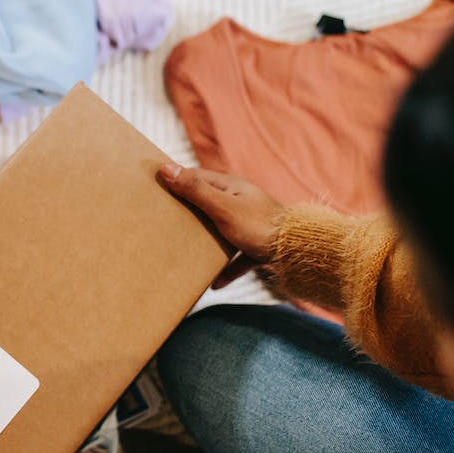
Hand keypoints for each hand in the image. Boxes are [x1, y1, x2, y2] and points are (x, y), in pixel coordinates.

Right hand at [157, 162, 283, 287]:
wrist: (297, 251)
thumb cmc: (258, 225)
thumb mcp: (222, 207)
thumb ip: (195, 190)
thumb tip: (166, 168)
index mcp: (231, 187)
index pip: (197, 177)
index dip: (177, 179)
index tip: (156, 185)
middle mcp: (240, 202)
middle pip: (208, 203)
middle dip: (188, 210)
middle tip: (164, 218)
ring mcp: (250, 224)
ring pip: (221, 229)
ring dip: (205, 239)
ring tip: (185, 248)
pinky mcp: (257, 246)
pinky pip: (237, 257)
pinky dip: (226, 268)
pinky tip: (214, 283)